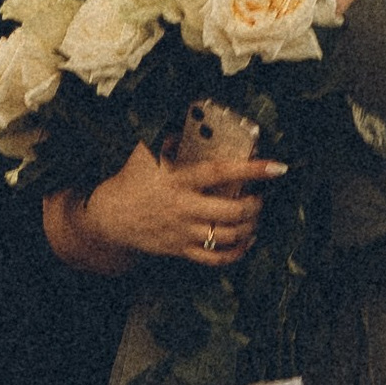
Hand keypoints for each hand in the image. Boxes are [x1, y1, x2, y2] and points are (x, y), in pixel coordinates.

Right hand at [82, 139, 284, 268]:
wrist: (110, 217)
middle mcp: (183, 208)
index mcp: (178, 180)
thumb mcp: (145, 154)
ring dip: (249, 227)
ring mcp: (183, 232)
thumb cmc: (131, 181)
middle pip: (230, 212)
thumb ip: (169, 139)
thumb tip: (190, 126)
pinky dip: (236, 252)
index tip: (276, 167)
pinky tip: (246, 241)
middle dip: (254, 204)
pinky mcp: (181, 249)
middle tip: (259, 196)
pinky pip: (214, 258)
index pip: (220, 172)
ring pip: (227, 236)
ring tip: (254, 216)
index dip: (250, 169)